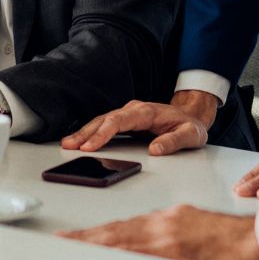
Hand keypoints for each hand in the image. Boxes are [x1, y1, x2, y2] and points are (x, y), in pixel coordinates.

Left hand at [60, 204, 258, 259]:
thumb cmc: (239, 239)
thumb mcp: (202, 227)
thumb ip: (178, 232)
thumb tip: (161, 243)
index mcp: (172, 217)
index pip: (130, 226)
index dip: (104, 231)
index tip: (84, 236)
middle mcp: (166, 222)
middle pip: (119, 229)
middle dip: (89, 236)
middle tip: (63, 239)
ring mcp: (169, 235)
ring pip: (122, 238)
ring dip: (93, 242)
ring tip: (70, 246)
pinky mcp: (177, 250)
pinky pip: (138, 253)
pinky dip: (116, 252)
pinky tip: (101, 257)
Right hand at [61, 90, 216, 155]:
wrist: (191, 116)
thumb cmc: (190, 126)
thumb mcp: (190, 135)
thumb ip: (174, 142)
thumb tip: (155, 150)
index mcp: (147, 112)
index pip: (120, 121)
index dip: (103, 133)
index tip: (91, 146)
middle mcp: (134, 109)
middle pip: (105, 119)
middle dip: (86, 133)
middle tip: (70, 146)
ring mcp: (128, 114)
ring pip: (102, 121)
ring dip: (85, 132)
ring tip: (68, 144)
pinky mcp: (125, 120)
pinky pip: (105, 124)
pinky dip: (91, 132)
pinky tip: (79, 141)